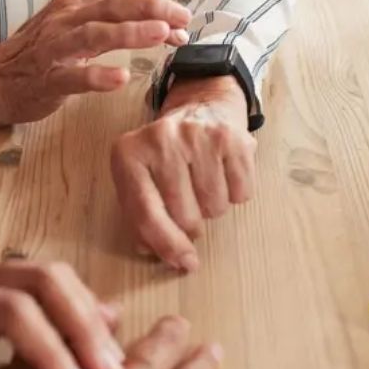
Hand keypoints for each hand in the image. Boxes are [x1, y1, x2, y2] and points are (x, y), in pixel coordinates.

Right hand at [0, 0, 190, 141]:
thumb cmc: (37, 54)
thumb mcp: (72, 28)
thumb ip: (109, 23)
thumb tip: (159, 23)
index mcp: (73, 3)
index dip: (155, 5)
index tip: (183, 18)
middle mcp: (64, 19)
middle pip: (113, 7)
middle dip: (152, 10)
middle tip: (183, 18)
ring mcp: (53, 49)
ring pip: (95, 35)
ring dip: (130, 33)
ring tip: (161, 34)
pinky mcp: (46, 80)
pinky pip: (73, 77)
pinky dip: (97, 76)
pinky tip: (120, 78)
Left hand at [111, 75, 256, 271]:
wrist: (200, 106)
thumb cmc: (164, 155)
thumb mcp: (139, 179)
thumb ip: (141, 218)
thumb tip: (164, 255)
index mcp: (127, 153)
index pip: (145, 213)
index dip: (165, 246)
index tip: (182, 262)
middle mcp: (160, 139)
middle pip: (184, 217)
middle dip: (190, 224)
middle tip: (189, 203)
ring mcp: (197, 135)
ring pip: (215, 208)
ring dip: (212, 206)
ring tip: (203, 181)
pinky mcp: (231, 137)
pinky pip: (241, 193)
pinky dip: (236, 192)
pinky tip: (223, 172)